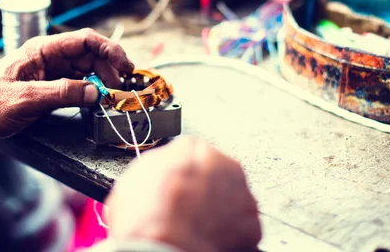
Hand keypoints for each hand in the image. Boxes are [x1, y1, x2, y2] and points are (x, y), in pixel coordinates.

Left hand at [0, 29, 133, 152]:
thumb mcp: (27, 99)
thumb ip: (62, 93)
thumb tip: (96, 93)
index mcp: (43, 49)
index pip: (85, 40)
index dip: (109, 49)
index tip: (125, 65)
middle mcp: (50, 55)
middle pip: (90, 53)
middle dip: (110, 67)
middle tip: (122, 87)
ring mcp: (52, 69)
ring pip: (88, 68)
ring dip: (104, 78)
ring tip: (114, 94)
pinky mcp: (52, 84)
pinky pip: (79, 81)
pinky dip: (93, 88)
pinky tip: (100, 98)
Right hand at [105, 137, 261, 251]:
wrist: (164, 248)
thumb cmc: (148, 216)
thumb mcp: (137, 176)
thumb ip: (159, 167)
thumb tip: (160, 174)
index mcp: (194, 148)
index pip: (192, 154)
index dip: (184, 175)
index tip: (179, 188)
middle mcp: (223, 164)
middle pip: (217, 174)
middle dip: (206, 190)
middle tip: (189, 209)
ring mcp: (241, 193)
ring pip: (232, 199)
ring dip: (220, 211)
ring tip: (198, 227)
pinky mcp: (252, 223)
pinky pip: (242, 227)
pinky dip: (230, 234)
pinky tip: (210, 239)